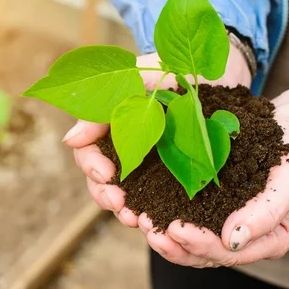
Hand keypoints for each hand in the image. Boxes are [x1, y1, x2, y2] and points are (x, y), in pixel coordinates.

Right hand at [63, 43, 251, 225]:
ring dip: (124, 209)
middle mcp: (124, 145)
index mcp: (109, 123)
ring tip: (136, 220)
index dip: (91, 166)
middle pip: (101, 180)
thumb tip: (69, 141)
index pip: (87, 151)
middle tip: (119, 204)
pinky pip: (156, 199)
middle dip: (105, 195)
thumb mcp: (134, 79)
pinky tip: (155, 222)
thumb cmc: (172, 66)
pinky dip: (152, 212)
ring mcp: (148, 162)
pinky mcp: (173, 174)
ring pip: (124, 194)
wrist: (219, 69)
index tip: (107, 174)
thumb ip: (102, 107)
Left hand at [139, 98, 288, 267]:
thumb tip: (232, 241)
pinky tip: (141, 204)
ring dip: (162, 233)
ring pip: (189, 241)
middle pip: (204, 253)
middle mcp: (244, 236)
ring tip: (138, 218)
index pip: (229, 252)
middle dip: (172, 244)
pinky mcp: (210, 203)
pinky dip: (163, 213)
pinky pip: (184, 215)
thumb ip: (267, 212)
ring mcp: (225, 221)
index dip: (199, 244)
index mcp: (270, 238)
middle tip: (145, 225)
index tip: (175, 229)